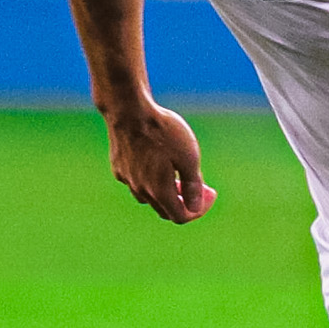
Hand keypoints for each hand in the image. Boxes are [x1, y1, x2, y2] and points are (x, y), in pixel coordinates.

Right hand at [105, 103, 216, 223]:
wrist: (128, 110)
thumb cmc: (162, 131)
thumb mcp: (188, 157)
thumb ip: (193, 186)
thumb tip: (195, 208)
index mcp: (160, 191)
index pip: (181, 217)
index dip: (199, 210)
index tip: (210, 193)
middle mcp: (141, 190)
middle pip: (165, 210)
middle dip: (185, 202)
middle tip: (199, 186)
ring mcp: (127, 179)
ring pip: (149, 197)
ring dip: (166, 192)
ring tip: (177, 174)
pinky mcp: (118, 167)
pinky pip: (136, 182)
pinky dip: (149, 180)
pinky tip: (156, 162)